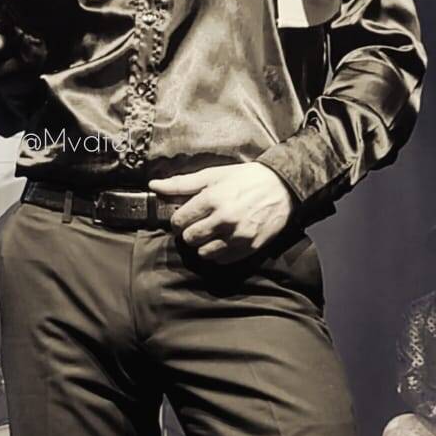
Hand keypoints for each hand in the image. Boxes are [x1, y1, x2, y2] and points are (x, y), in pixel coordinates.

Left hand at [149, 163, 293, 262]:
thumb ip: (181, 183)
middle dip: (190, 232)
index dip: (178, 220)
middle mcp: (224, 220)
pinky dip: (219, 252)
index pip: (179, 221)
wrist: (282, 187)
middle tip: (199, 224)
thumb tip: (154, 185)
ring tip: (211, 233)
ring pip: (203, 253)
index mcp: (212, 199)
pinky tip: (224, 240)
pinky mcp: (249, 247)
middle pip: (189, 238)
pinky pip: (222, 259)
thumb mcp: (213, 175)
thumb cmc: (245, 178)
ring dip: (203, 245)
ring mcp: (237, 236)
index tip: (185, 217)